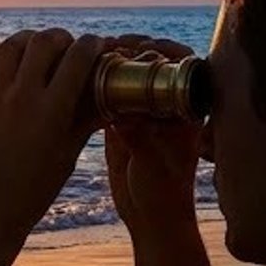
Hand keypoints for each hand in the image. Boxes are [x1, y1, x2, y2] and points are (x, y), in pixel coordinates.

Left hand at [0, 28, 106, 246]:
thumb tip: (109, 101)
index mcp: (51, 111)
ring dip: (26, 38)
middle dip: (59, 37)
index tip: (96, 43)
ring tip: (35, 43)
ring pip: (8, 47)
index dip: (91, 44)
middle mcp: (20, 99)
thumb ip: (86, 123)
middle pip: (42, 44)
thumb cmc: (34, 190)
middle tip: (65, 43)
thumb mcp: (67, 155)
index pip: (76, 59)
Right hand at [102, 35, 203, 239]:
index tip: (140, 48)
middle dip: (132, 50)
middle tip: (110, 46)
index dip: (164, 50)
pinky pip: (109, 98)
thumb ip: (139, 138)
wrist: (151, 219)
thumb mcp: (152, 165)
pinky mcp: (121, 125)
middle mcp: (166, 107)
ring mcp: (143, 115)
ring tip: (91, 57)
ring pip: (129, 78)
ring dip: (112, 64)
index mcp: (186, 111)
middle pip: (152, 65)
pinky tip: (79, 78)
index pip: (182, 66)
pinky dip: (96, 85)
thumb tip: (119, 113)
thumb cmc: (164, 194)